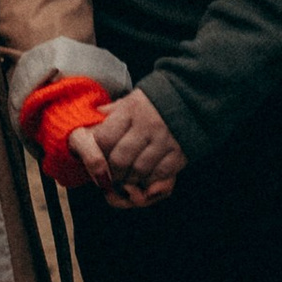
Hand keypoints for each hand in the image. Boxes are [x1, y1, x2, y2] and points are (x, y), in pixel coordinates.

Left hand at [77, 87, 185, 209]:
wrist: (189, 100)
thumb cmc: (152, 103)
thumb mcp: (129, 100)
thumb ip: (111, 112)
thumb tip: (92, 118)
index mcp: (130, 110)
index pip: (105, 138)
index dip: (98, 153)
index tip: (99, 158)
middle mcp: (146, 125)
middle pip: (120, 160)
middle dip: (112, 173)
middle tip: (111, 176)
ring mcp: (164, 140)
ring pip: (139, 170)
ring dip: (129, 179)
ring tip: (126, 179)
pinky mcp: (178, 153)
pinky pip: (159, 175)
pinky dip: (149, 181)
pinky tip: (145, 177)